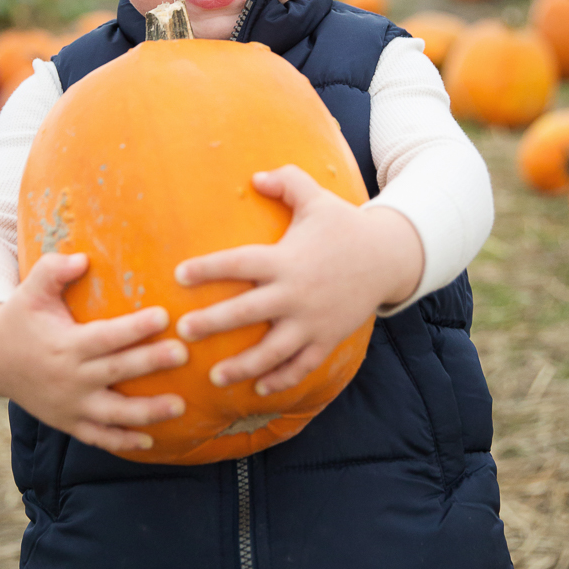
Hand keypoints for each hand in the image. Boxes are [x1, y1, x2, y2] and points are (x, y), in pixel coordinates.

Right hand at [0, 253, 188, 453]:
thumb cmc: (21, 319)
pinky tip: (151, 441)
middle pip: (116, 372)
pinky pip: (98, 438)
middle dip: (150, 363)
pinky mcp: (68, 422)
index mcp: (65, 344)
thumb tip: (82, 259)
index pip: (105, 337)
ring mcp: (70, 405)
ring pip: (113, 413)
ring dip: (147, 412)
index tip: (164, 316)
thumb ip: (53, 270)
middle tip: (183, 353)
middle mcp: (70, 378)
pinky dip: (122, 443)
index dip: (134, 328)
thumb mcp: (29, 290)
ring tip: (180, 405)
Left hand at [174, 166, 423, 395]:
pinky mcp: (327, 339)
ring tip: (213, 376)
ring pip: (272, 350)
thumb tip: (255, 178)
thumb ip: (287, 182)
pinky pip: (301, 366)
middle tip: (183, 331)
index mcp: (286, 259)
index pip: (240, 263)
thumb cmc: (345, 226)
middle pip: (248, 312)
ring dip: (242, 366)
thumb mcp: (317, 199)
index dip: (209, 268)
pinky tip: (258, 389)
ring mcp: (312, 321)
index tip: (179, 275)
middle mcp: (296, 293)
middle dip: (213, 323)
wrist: (390, 258)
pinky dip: (281, 380)